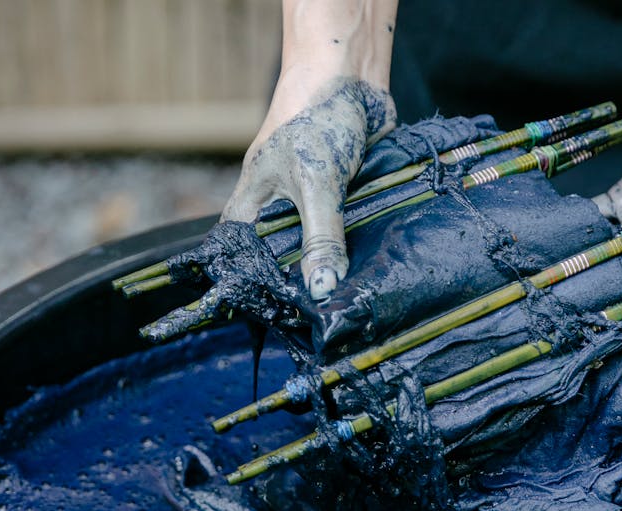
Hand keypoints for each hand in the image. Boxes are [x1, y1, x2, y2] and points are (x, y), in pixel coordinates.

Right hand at [221, 75, 395, 299]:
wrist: (352, 80)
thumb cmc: (316, 121)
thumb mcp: (316, 186)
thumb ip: (320, 239)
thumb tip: (322, 290)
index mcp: (249, 209)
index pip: (246, 263)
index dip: (267, 289)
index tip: (293, 319)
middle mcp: (275, 210)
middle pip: (289, 260)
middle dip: (311, 280)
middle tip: (334, 312)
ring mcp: (309, 205)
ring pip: (323, 247)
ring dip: (340, 264)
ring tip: (357, 298)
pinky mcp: (340, 200)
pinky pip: (347, 231)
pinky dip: (359, 245)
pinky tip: (374, 269)